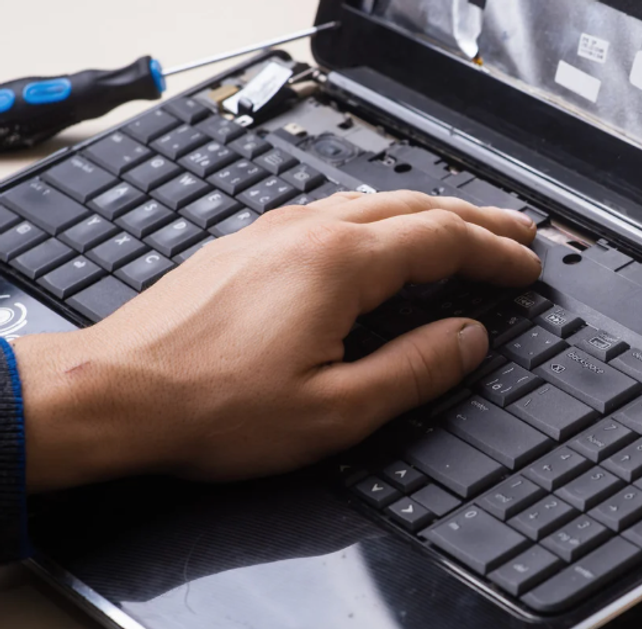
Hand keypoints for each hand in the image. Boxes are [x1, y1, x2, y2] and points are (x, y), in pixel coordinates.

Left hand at [12, 191, 541, 491]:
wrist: (113, 393)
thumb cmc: (212, 408)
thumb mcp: (336, 410)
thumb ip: (415, 369)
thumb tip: (469, 340)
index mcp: (340, 265)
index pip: (443, 240)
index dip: (495, 253)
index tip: (528, 267)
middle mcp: (308, 233)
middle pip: (415, 208)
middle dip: (476, 220)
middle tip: (518, 232)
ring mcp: (272, 233)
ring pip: (373, 204)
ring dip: (430, 214)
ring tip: (464, 228)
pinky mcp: (246, 246)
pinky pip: (334, 214)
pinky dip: (381, 220)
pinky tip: (380, 237)